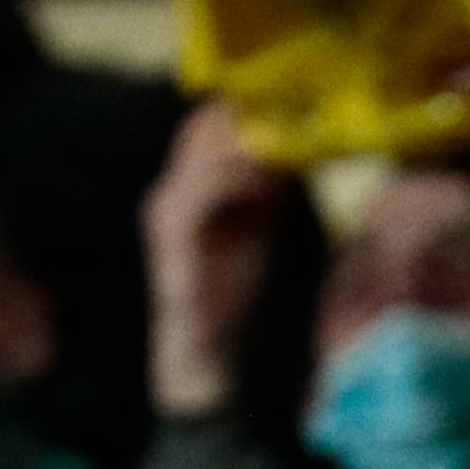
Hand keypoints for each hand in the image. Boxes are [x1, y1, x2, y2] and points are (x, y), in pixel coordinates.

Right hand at [144, 100, 285, 419]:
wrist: (203, 356)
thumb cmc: (231, 295)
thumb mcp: (259, 230)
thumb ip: (271, 190)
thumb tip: (302, 149)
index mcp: (192, 187)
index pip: (215, 123)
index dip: (254, 111)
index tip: (299, 114)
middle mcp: (173, 190)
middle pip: (206, 125)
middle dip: (252, 119)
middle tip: (299, 124)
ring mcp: (167, 210)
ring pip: (201, 147)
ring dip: (248, 143)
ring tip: (287, 149)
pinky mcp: (172, 235)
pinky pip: (200, 188)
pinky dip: (235, 178)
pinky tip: (267, 182)